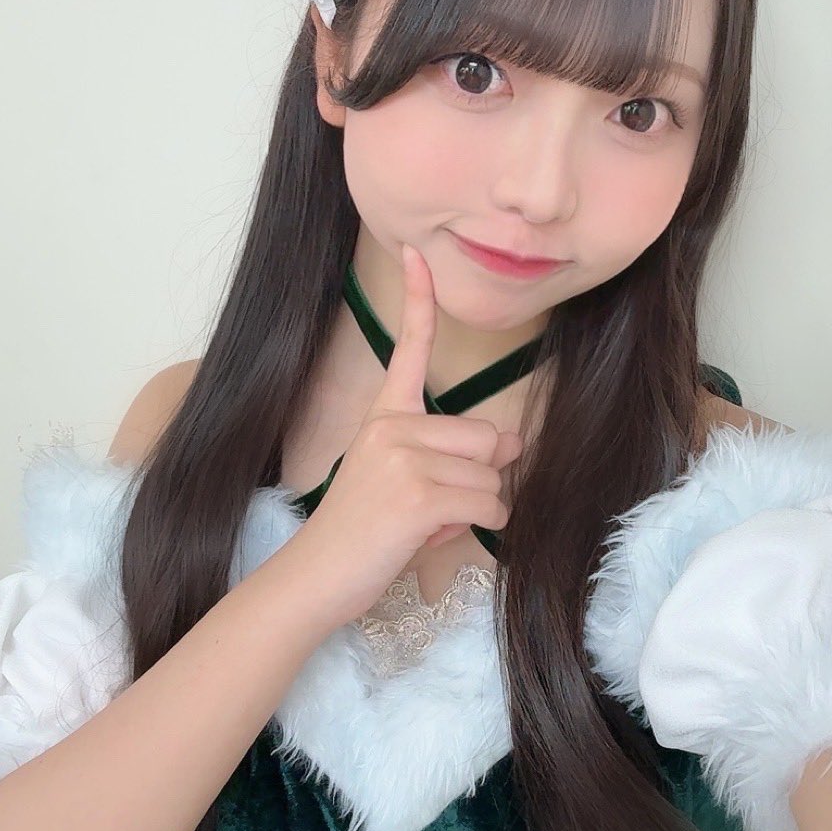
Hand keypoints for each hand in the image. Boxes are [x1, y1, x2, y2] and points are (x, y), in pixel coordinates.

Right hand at [287, 242, 522, 629]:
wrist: (316, 576)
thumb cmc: (362, 535)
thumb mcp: (403, 485)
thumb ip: (452, 457)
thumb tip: (515, 443)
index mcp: (383, 417)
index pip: (409, 350)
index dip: (417, 299)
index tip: (416, 253)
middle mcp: (392, 427)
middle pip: (487, 436)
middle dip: (479, 478)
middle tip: (434, 506)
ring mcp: (404, 457)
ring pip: (492, 475)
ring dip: (476, 509)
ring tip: (425, 524)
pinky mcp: (418, 493)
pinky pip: (489, 505)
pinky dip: (479, 529)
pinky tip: (432, 538)